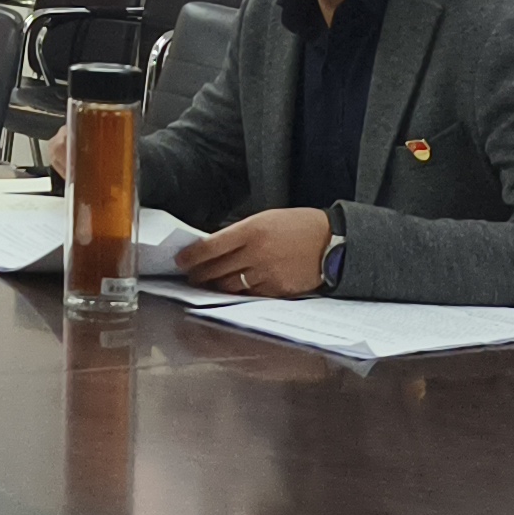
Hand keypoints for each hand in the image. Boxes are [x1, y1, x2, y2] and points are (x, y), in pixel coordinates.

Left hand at [183, 207, 334, 297]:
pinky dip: (239, 293)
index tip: (181, 260)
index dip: (192, 256)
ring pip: (229, 286)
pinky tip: (232, 290)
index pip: (211, 247)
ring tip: (206, 285)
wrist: (332, 242)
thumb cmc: (298, 226)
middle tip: (190, 276)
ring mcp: (266, 273)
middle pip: (215, 269)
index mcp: (252, 230)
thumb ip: (240, 234)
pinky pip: (249, 295)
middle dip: (199, 275)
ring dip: (214, 286)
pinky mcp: (277, 290)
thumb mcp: (266, 219)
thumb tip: (214, 247)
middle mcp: (256, 252)